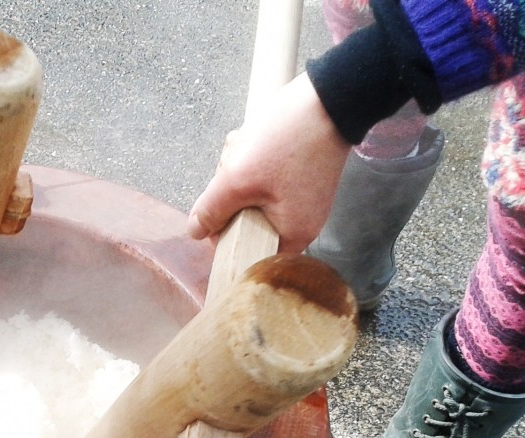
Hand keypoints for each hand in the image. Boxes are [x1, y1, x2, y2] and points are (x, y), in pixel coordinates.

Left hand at [187, 73, 350, 253]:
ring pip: (251, 195)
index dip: (225, 234)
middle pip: (246, 221)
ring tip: (247, 146)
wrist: (329, 97)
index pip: (247, 253)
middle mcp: (302, 222)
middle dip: (232, 192)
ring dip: (240, 170)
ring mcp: (301, 197)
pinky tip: (256, 139)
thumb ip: (212, 211)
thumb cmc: (288, 142)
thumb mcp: (237, 180)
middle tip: (237, 167)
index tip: (216, 210)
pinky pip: (264, 177)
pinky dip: (254, 159)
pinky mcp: (299, 176)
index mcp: (293, 235)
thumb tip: (195, 232)